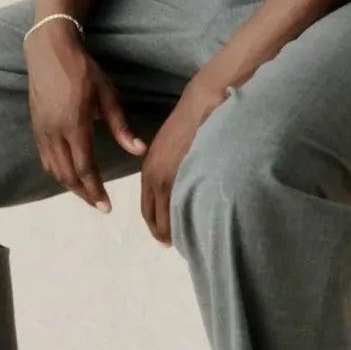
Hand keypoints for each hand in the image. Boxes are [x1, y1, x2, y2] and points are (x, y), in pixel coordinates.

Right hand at [26, 28, 145, 211]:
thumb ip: (121, 127)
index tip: (107, 206)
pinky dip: (58, 172)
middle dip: (84, 194)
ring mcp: (41, 131)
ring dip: (71, 186)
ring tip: (88, 194)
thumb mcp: (107, 95)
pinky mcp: (36, 127)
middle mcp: (54, 133)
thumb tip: (139, 150)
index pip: (85, 168)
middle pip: (67, 175)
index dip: (96, 190)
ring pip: (54, 170)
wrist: (49, 50)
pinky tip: (70, 175)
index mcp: (74, 125)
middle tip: (101, 206)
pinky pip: (45, 159)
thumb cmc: (83, 70)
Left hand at [140, 71, 229, 246]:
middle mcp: (155, 177)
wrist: (203, 105)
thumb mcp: (170, 148)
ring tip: (186, 240)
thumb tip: (176, 186)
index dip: (155, 225)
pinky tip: (197, 225)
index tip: (163, 236)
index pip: (147, 208)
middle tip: (174, 244)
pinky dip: (187, 220)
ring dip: (175, 231)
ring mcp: (171, 178)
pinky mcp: (187, 176)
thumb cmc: (190, 123)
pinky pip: (185, 207)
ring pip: (169, 217)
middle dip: (163, 233)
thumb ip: (168, 169)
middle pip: (155, 217)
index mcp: (149, 170)